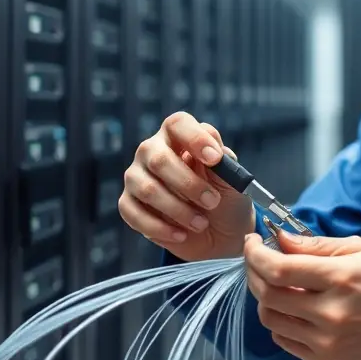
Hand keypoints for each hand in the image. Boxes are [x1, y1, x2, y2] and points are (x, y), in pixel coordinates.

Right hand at [119, 111, 255, 260]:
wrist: (219, 235)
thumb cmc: (225, 198)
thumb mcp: (233, 181)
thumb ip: (224, 164)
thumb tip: (215, 152)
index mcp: (179, 137)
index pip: (178, 124)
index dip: (195, 138)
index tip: (214, 159)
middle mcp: (152, 151)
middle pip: (159, 159)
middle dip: (188, 184)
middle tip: (212, 201)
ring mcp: (136, 176)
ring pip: (147, 189)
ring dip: (178, 210)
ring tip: (201, 223)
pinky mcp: (128, 203)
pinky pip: (134, 213)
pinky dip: (160, 227)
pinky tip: (181, 234)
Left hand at [243, 228, 360, 359]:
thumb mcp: (359, 248)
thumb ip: (315, 245)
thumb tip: (280, 239)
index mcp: (341, 278)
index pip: (279, 268)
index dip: (256, 254)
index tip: (251, 242)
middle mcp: (331, 313)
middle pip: (269, 294)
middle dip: (255, 271)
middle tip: (258, 258)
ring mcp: (327, 341)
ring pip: (271, 319)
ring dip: (264, 297)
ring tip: (275, 283)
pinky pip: (284, 340)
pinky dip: (279, 321)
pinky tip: (291, 307)